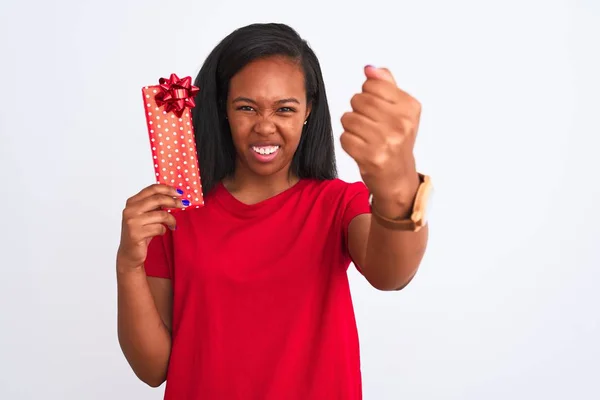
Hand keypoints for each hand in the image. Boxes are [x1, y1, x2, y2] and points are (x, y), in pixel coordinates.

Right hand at [117, 184, 186, 270]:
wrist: (129, 253)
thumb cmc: (140, 233)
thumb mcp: (146, 216)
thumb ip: (154, 205)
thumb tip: (174, 196)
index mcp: (132, 202)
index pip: (152, 189)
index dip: (168, 189)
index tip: (179, 192)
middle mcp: (130, 210)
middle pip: (158, 199)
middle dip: (173, 201)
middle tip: (183, 204)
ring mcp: (132, 222)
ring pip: (161, 215)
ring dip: (171, 220)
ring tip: (173, 224)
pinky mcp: (136, 233)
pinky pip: (159, 228)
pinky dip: (164, 230)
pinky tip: (162, 232)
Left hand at [340, 65, 421, 216]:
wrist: (397, 178)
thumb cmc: (396, 140)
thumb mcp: (399, 110)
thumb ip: (386, 85)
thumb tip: (369, 68)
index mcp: (410, 107)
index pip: (372, 84)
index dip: (367, 94)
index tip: (377, 109)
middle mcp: (401, 124)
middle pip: (358, 99)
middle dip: (358, 110)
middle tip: (369, 125)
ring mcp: (386, 141)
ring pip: (348, 118)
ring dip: (351, 127)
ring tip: (364, 136)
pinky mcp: (371, 157)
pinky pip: (344, 137)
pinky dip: (348, 142)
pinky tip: (361, 148)